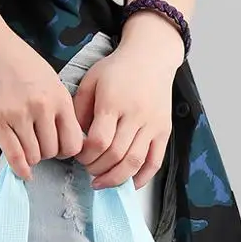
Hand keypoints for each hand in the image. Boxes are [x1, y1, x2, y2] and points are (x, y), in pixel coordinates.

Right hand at [0, 31, 83, 178]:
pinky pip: (13, 155)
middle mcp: (42, 108)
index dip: (67, 151)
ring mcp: (18, 115)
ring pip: (34, 156)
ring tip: (27, 148)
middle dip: (47, 154)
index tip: (59, 149)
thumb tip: (67, 136)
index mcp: (59, 98)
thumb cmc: (19, 62)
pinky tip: (23, 173)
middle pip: (52, 151)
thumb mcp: (50, 80)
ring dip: (32, 158)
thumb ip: (59, 107)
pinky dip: (20, 169)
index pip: (73, 142)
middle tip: (39, 147)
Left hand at [73, 17, 183, 188]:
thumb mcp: (90, 81)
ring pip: (134, 162)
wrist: (151, 56)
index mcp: (113, 102)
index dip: (85, 156)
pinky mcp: (164, 131)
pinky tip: (129, 185)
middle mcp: (135, 115)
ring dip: (115, 178)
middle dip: (97, 168)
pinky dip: (141, 178)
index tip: (79, 156)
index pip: (98, 141)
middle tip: (88, 169)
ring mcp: (152, 125)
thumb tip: (77, 141)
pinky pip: (154, 162)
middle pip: (115, 155)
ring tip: (102, 181)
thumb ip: (80, 111)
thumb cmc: (117, 69)